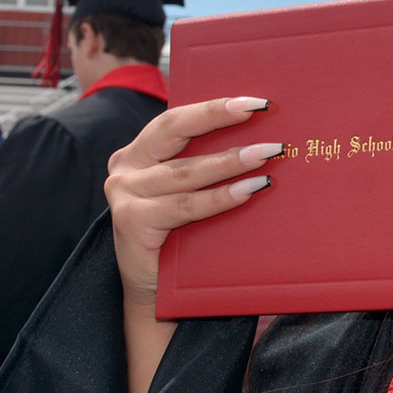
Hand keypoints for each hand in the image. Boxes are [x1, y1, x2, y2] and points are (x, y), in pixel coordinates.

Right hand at [105, 96, 276, 308]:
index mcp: (140, 151)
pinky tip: (250, 190)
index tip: (255, 101)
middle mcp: (126, 167)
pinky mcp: (131, 222)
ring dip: (230, 161)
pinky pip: (186, 206)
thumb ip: (209, 163)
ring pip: (186, 172)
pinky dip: (221, 198)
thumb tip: (264, 137)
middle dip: (218, 117)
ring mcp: (124, 194)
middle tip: (260, 110)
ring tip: (267, 153)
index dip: (214, 106)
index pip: (177, 118)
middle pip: (174, 131)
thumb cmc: (183, 233)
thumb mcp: (191, 190)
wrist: (156, 291)